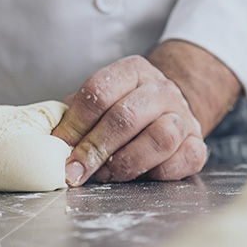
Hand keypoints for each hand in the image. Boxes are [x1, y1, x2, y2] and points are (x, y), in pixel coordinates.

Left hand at [53, 56, 208, 183]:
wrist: (170, 110)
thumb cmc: (125, 109)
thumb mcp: (100, 101)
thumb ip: (76, 116)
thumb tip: (48, 142)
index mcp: (133, 71)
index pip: (98, 92)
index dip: (75, 123)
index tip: (59, 145)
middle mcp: (162, 90)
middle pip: (126, 117)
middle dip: (95, 148)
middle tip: (76, 170)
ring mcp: (183, 116)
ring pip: (161, 138)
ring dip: (127, 162)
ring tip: (109, 173)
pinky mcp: (198, 144)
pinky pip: (182, 160)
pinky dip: (158, 172)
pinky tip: (141, 174)